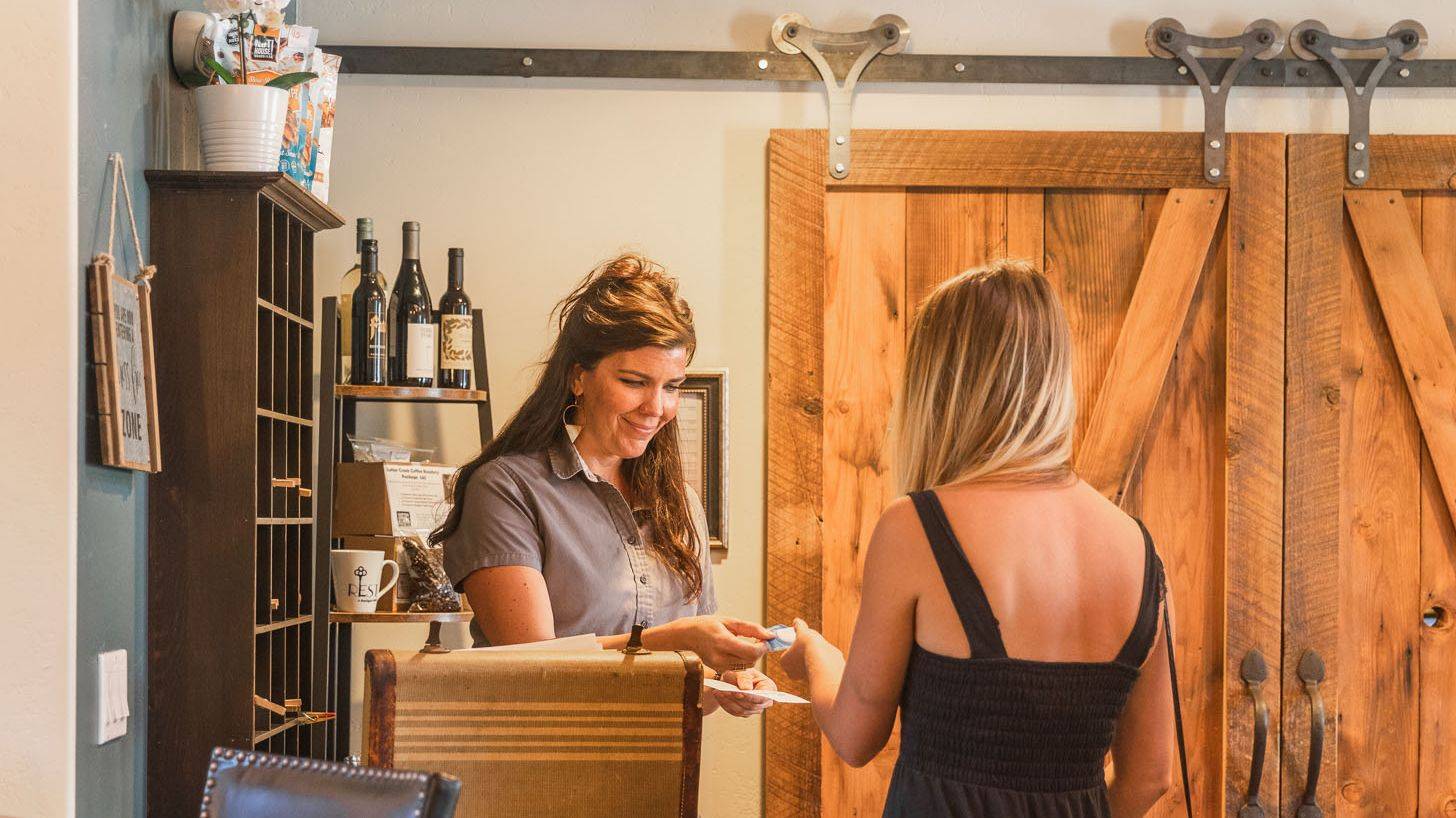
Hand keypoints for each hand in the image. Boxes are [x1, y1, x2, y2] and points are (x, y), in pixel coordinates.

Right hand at [655, 615, 772, 671]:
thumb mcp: (730, 621)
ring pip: (746, 666)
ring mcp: (718, 665)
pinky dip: (743, 660)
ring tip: (746, 645)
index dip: (763, 647)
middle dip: (758, 652)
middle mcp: (720, 657)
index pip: (751, 652)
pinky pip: (738, 668)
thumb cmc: (708, 625)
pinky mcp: (718, 670)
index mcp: (722, 641)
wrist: (687, 636)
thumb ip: (752, 629)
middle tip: (758, 641)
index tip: (765, 640)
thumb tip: (770, 636)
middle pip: (751, 661)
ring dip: (751, 657)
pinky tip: (737, 651)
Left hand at [710, 668, 776, 717]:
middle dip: (737, 699)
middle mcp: (764, 701)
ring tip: (718, 692)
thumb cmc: (739, 673)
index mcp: (769, 687)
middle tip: (725, 692)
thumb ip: (744, 677)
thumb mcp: (741, 671)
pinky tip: (718, 695)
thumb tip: (746, 688)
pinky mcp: (744, 713)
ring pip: (742, 709)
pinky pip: (735, 711)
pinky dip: (725, 704)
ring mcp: (755, 709)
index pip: (764, 695)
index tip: (739, 693)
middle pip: (752, 705)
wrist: (732, 680)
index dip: (752, 696)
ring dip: (729, 701)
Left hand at [777, 618, 831, 680]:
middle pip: (797, 659)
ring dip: (813, 658)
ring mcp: (804, 677)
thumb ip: (799, 626)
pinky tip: (825, 656)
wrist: (824, 659)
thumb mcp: (802, 631)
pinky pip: (817, 668)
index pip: (788, 652)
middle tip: (810, 644)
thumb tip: (796, 621)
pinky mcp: (816, 678)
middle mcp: (792, 672)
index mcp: (784, 662)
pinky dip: (821, 663)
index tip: (801, 640)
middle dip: (804, 653)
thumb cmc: (809, 646)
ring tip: (819, 649)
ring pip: (808, 664)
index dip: (795, 645)